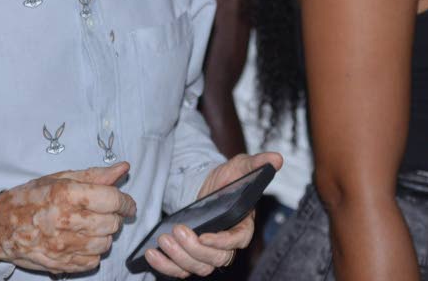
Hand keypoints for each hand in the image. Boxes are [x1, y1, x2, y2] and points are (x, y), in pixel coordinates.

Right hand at [0, 162, 136, 273]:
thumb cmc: (29, 199)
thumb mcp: (59, 179)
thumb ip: (94, 175)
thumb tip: (123, 168)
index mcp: (66, 194)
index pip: (112, 200)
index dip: (126, 201)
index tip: (126, 203)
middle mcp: (65, 221)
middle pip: (112, 224)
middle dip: (114, 217)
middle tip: (105, 212)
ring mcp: (62, 246)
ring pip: (105, 244)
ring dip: (104, 235)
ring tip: (92, 226)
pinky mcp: (61, 264)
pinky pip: (92, 262)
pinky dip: (93, 252)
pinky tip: (82, 241)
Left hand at [145, 152, 282, 277]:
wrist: (208, 187)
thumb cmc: (227, 179)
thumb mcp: (240, 167)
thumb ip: (256, 164)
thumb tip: (276, 158)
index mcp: (242, 227)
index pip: (237, 242)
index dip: (222, 242)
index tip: (205, 236)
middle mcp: (226, 244)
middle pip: (216, 259)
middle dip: (194, 249)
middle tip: (177, 231)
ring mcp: (208, 252)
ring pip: (198, 267)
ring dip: (179, 258)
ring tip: (163, 239)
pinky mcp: (190, 256)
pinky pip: (180, 270)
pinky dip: (165, 267)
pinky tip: (152, 255)